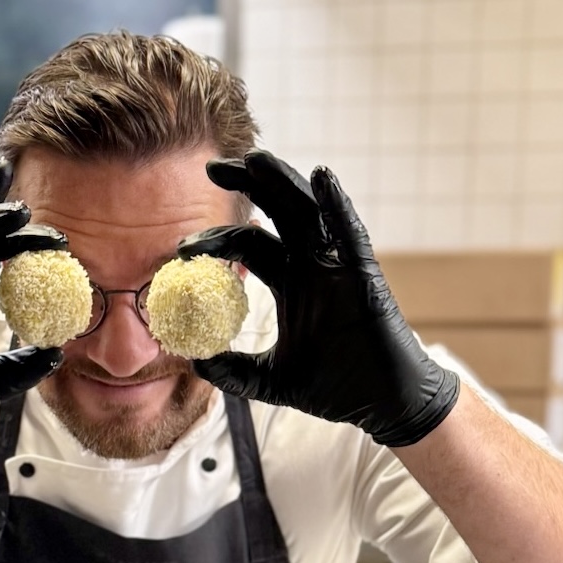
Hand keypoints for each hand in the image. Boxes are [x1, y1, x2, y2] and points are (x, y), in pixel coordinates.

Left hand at [177, 150, 458, 447]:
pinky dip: (337, 204)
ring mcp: (339, 265)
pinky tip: (322, 178)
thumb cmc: (333, 388)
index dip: (217, 239)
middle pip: (277, 211)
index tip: (183, 248)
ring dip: (285, 182)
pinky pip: (350, 233)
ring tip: (258, 159)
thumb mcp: (270, 381)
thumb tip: (194, 364)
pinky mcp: (365, 274)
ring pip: (309, 211)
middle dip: (248, 184)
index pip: (249, 244)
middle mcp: (312, 265)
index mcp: (290, 281)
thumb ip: (233, 371)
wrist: (378, 404)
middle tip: (213, 166)